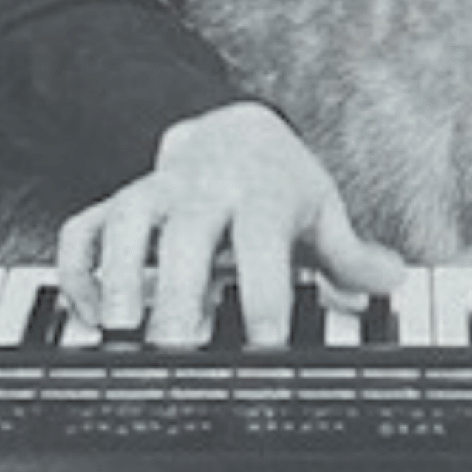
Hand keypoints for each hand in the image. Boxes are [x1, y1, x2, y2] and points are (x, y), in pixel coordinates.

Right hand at [55, 101, 406, 347]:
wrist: (232, 127)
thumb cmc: (279, 184)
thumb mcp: (320, 211)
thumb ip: (350, 254)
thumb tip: (391, 281)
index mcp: (261, 195)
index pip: (262, 241)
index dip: (263, 291)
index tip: (264, 341)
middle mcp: (204, 191)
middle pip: (187, 233)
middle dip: (179, 288)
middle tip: (177, 344)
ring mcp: (156, 194)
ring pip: (127, 222)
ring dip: (120, 272)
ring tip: (119, 326)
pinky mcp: (118, 202)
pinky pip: (84, 229)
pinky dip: (80, 269)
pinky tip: (88, 314)